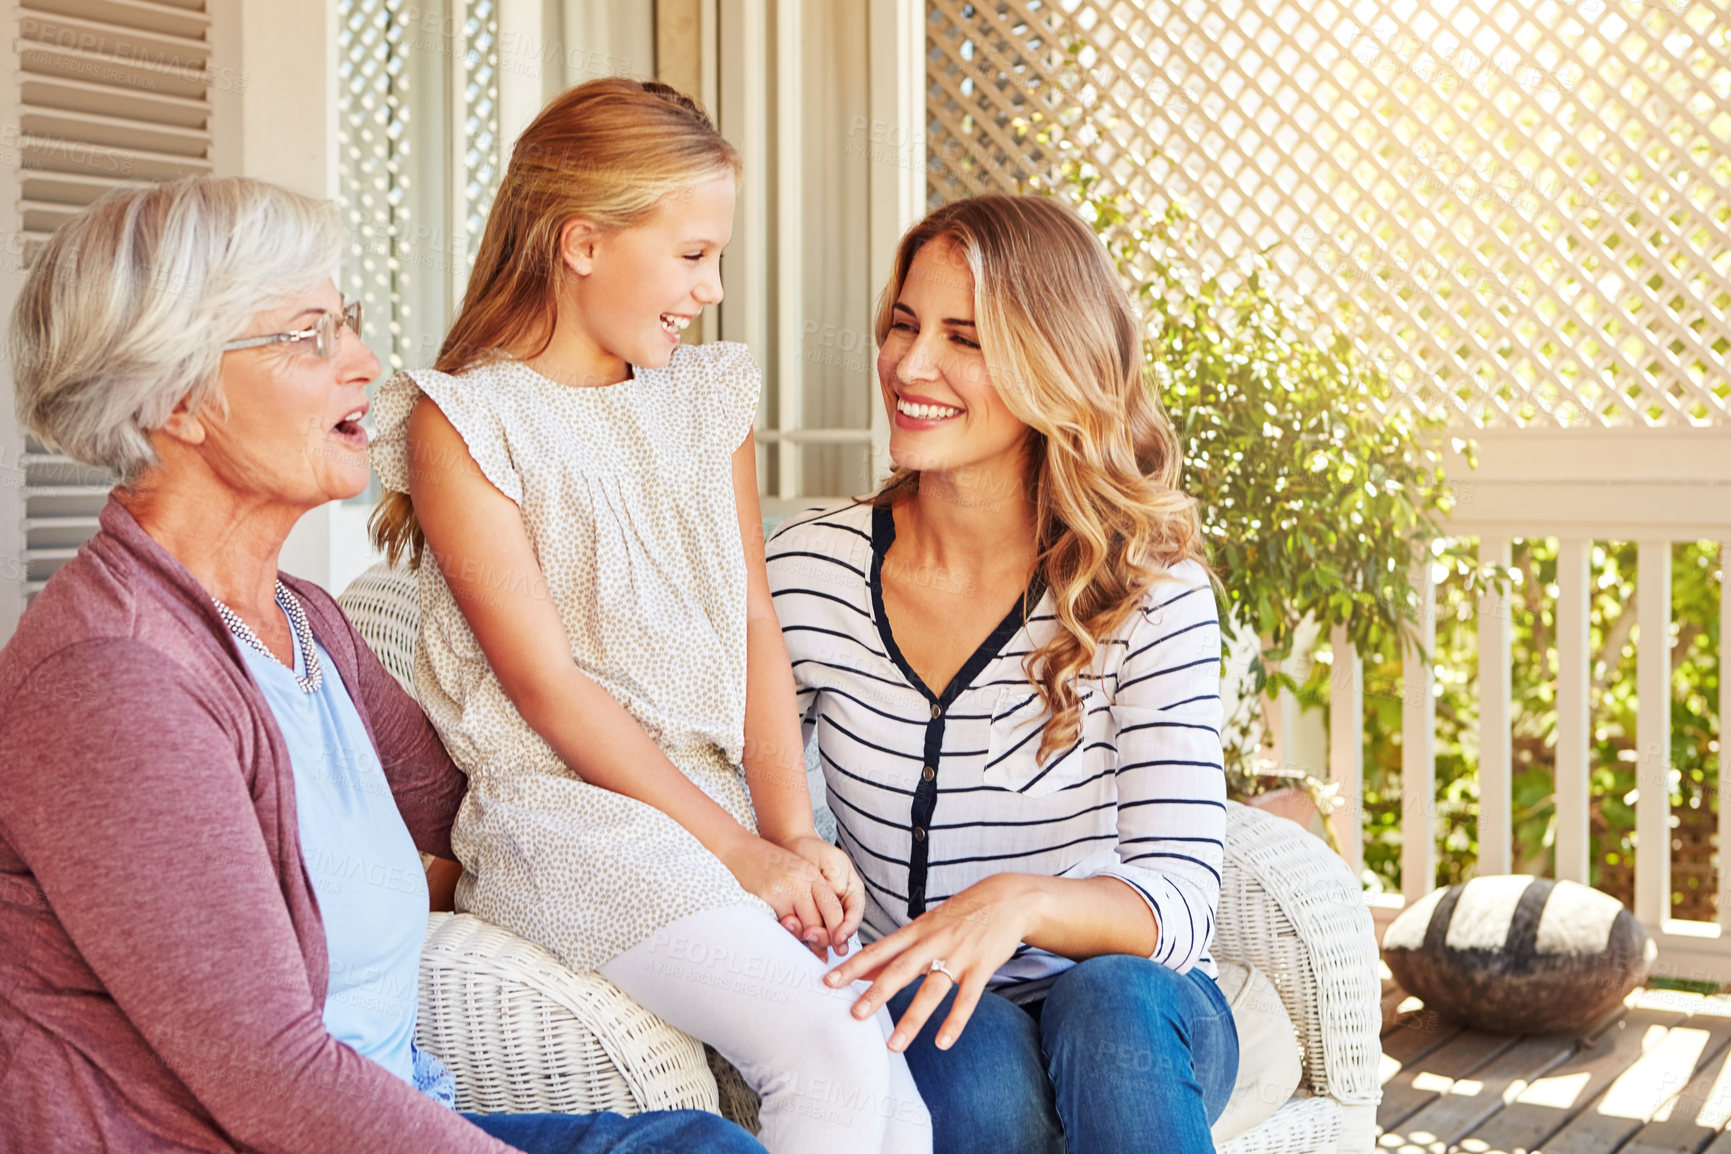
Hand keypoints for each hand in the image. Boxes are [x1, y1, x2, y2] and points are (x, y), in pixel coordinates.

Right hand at [717, 834, 846, 954]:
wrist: (739, 850)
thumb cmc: (770, 863)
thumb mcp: (798, 871)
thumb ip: (813, 894)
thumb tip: (822, 927)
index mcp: (812, 876)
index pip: (833, 908)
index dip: (838, 931)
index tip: (841, 946)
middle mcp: (799, 883)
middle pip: (818, 922)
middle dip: (821, 942)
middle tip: (822, 955)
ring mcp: (781, 891)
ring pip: (799, 929)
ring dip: (802, 943)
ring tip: (805, 952)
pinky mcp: (764, 900)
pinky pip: (779, 927)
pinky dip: (784, 937)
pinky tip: (785, 942)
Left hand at [774, 834, 864, 954]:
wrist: (792, 848)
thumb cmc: (814, 852)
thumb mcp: (832, 863)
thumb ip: (836, 884)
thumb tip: (835, 907)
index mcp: (853, 895)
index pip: (854, 917)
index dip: (847, 929)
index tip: (837, 938)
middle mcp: (840, 909)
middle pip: (838, 932)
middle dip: (826, 937)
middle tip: (812, 935)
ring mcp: (822, 915)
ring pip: (822, 934)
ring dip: (812, 938)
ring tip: (803, 934)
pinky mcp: (805, 918)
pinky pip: (805, 929)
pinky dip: (799, 932)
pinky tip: (791, 930)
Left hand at [823, 874, 1039, 1051]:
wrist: (1007, 899)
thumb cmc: (960, 914)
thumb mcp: (926, 925)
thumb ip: (896, 950)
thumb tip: (862, 970)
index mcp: (916, 931)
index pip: (880, 949)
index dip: (854, 965)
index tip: (829, 981)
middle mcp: (934, 942)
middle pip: (901, 969)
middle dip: (877, 992)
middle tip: (854, 1014)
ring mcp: (958, 955)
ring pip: (932, 989)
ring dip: (913, 1018)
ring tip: (894, 1044)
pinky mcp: (981, 967)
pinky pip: (967, 999)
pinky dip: (954, 1022)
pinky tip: (942, 1042)